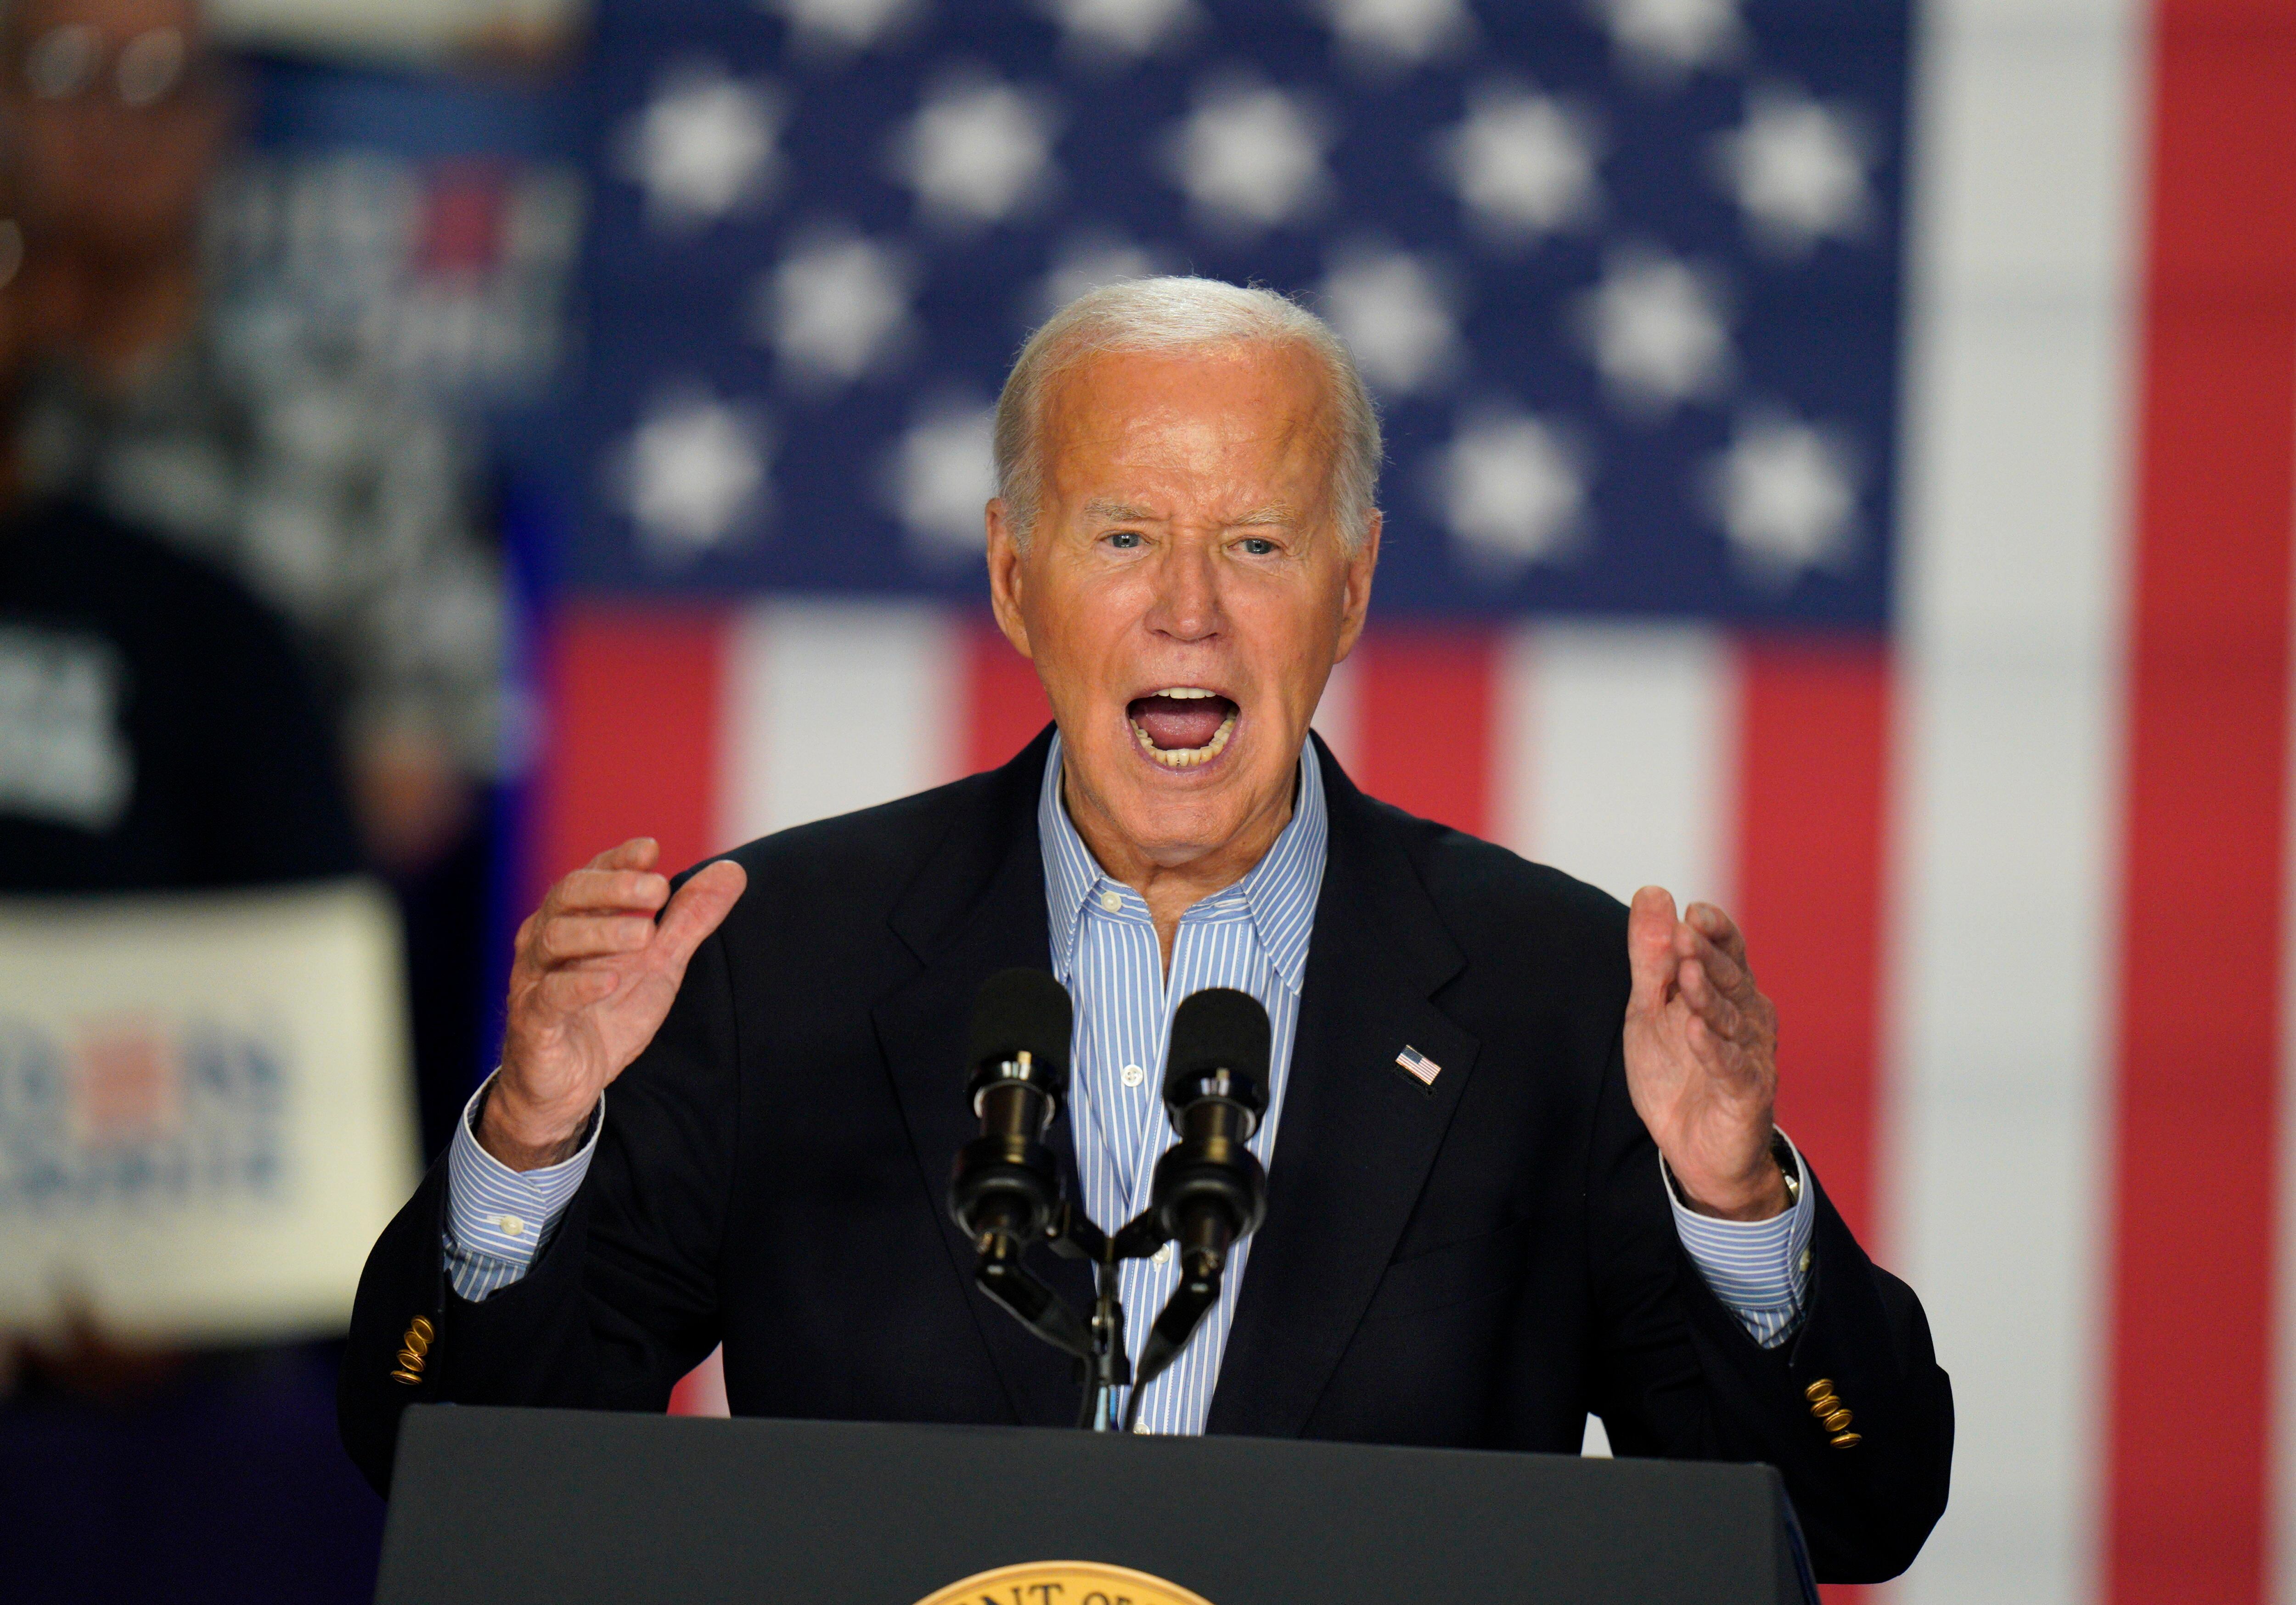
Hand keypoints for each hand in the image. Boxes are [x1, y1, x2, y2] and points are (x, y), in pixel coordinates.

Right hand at [484, 839, 746, 1170]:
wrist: (565, 1086)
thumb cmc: (606, 1014)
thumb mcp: (658, 964)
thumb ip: (690, 919)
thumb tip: (733, 871)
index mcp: (575, 920)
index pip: (591, 875)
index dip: (618, 860)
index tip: (651, 850)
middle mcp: (546, 942)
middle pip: (567, 896)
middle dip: (612, 886)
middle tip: (658, 889)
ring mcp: (534, 981)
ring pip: (553, 940)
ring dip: (601, 931)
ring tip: (644, 932)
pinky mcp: (533, 1024)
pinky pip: (548, 998)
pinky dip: (578, 985)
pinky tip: (610, 980)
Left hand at [1621, 888, 1785, 1219]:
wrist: (1695, 1149)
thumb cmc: (1678, 1071)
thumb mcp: (1652, 1007)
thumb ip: (1652, 954)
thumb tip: (1652, 891)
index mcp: (1728, 992)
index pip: (1727, 951)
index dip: (1715, 930)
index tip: (1693, 911)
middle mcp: (1748, 1018)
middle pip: (1732, 980)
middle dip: (1709, 955)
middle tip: (1687, 931)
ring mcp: (1752, 1056)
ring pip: (1732, 1020)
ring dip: (1709, 996)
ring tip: (1688, 973)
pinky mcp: (1746, 1094)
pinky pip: (1730, 1068)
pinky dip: (1713, 1049)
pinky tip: (1696, 1031)